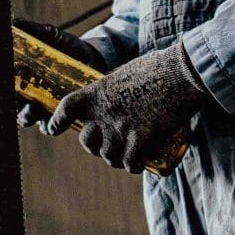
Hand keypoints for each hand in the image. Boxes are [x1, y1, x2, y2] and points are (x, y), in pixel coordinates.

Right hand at [6, 16, 103, 129]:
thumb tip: (1, 13)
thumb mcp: (45, 34)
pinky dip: (48, 124)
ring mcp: (38, 107)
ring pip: (24, 118)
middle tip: (10, 96)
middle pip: (2, 107)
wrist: (92, 56)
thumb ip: (24, 27)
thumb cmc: (63, 45)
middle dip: (3, 105)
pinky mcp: (57, 115)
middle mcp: (22, 95)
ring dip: (25, 115)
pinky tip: (52, 116)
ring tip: (33, 107)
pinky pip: (48, 127)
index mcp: (13, 76)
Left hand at [46, 41, 205, 172]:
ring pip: (108, 156)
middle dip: (94, 147)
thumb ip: (116, 90)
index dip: (57, 121)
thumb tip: (117, 102)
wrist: (182, 73)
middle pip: (87, 141)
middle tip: (106, 147)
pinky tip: (138, 166)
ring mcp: (120, 127)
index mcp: (97, 91)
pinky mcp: (139, 139)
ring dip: (116, 159)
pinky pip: (129, 162)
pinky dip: (133, 166)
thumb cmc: (159, 68)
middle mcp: (103, 112)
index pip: (67, 108)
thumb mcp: (126, 74)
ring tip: (127, 159)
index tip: (52, 129)